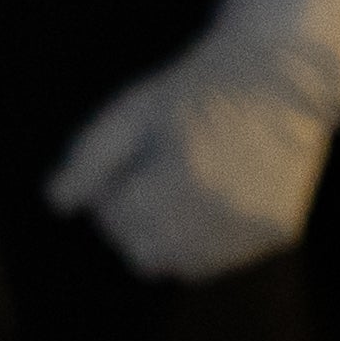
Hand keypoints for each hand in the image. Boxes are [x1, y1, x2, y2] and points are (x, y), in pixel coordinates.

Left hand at [47, 48, 334, 283]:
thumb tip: (56, 203)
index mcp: (181, 175)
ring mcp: (252, 227)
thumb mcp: (136, 109)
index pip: (117, 223)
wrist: (283, 74)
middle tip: (148, 181)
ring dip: (168, 236)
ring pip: (181, 266)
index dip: (110, 198)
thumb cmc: (199, 87)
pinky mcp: (277, 234)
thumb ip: (91, 157)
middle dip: (133, 223)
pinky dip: (203, 241)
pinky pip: (219, 263)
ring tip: (180, 188)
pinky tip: (210, 197)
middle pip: (144, 255)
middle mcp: (220, 211)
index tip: (124, 170)